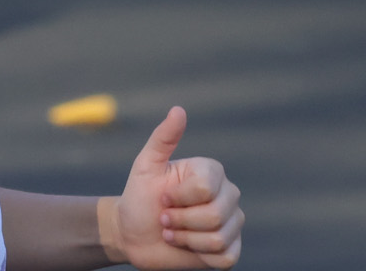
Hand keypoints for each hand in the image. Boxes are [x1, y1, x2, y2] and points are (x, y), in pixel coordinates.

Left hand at [106, 107, 241, 268]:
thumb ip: (163, 138)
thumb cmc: (139, 197)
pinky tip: (186, 245)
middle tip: (164, 218)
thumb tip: (178, 110)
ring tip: (172, 232)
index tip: (161, 197)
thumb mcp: (145, 166)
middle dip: (180, 220)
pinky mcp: (231, 249)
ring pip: (219, 237)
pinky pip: (225, 256)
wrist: (134, 234)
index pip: (205, 188)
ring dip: (185, 238)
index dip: (178, 197)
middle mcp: (228, 195)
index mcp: (211, 172)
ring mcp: (232, 223)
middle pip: (215, 215)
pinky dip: (198, 253)